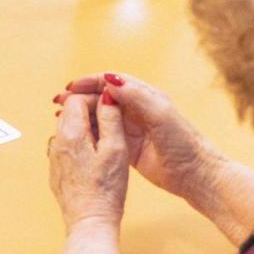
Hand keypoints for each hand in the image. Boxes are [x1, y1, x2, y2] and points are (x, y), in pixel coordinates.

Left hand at [49, 89, 128, 232]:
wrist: (90, 221)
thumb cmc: (106, 188)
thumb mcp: (116, 148)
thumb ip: (111, 117)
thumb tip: (107, 94)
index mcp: (71, 134)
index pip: (76, 99)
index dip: (96, 98)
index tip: (111, 106)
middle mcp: (57, 144)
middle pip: (69, 112)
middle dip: (90, 110)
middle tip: (112, 121)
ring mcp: (55, 158)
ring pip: (68, 128)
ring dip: (86, 126)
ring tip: (107, 139)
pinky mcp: (57, 170)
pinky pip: (67, 146)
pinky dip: (81, 142)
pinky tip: (97, 156)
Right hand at [59, 73, 217, 203]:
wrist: (195, 174)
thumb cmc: (183, 143)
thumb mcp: (160, 116)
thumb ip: (136, 97)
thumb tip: (111, 79)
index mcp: (149, 97)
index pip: (116, 82)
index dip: (92, 82)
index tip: (70, 87)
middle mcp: (140, 110)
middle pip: (106, 97)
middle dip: (82, 97)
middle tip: (58, 103)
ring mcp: (134, 128)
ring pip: (102, 116)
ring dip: (82, 114)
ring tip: (60, 117)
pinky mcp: (130, 147)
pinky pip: (105, 135)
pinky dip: (89, 132)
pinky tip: (74, 136)